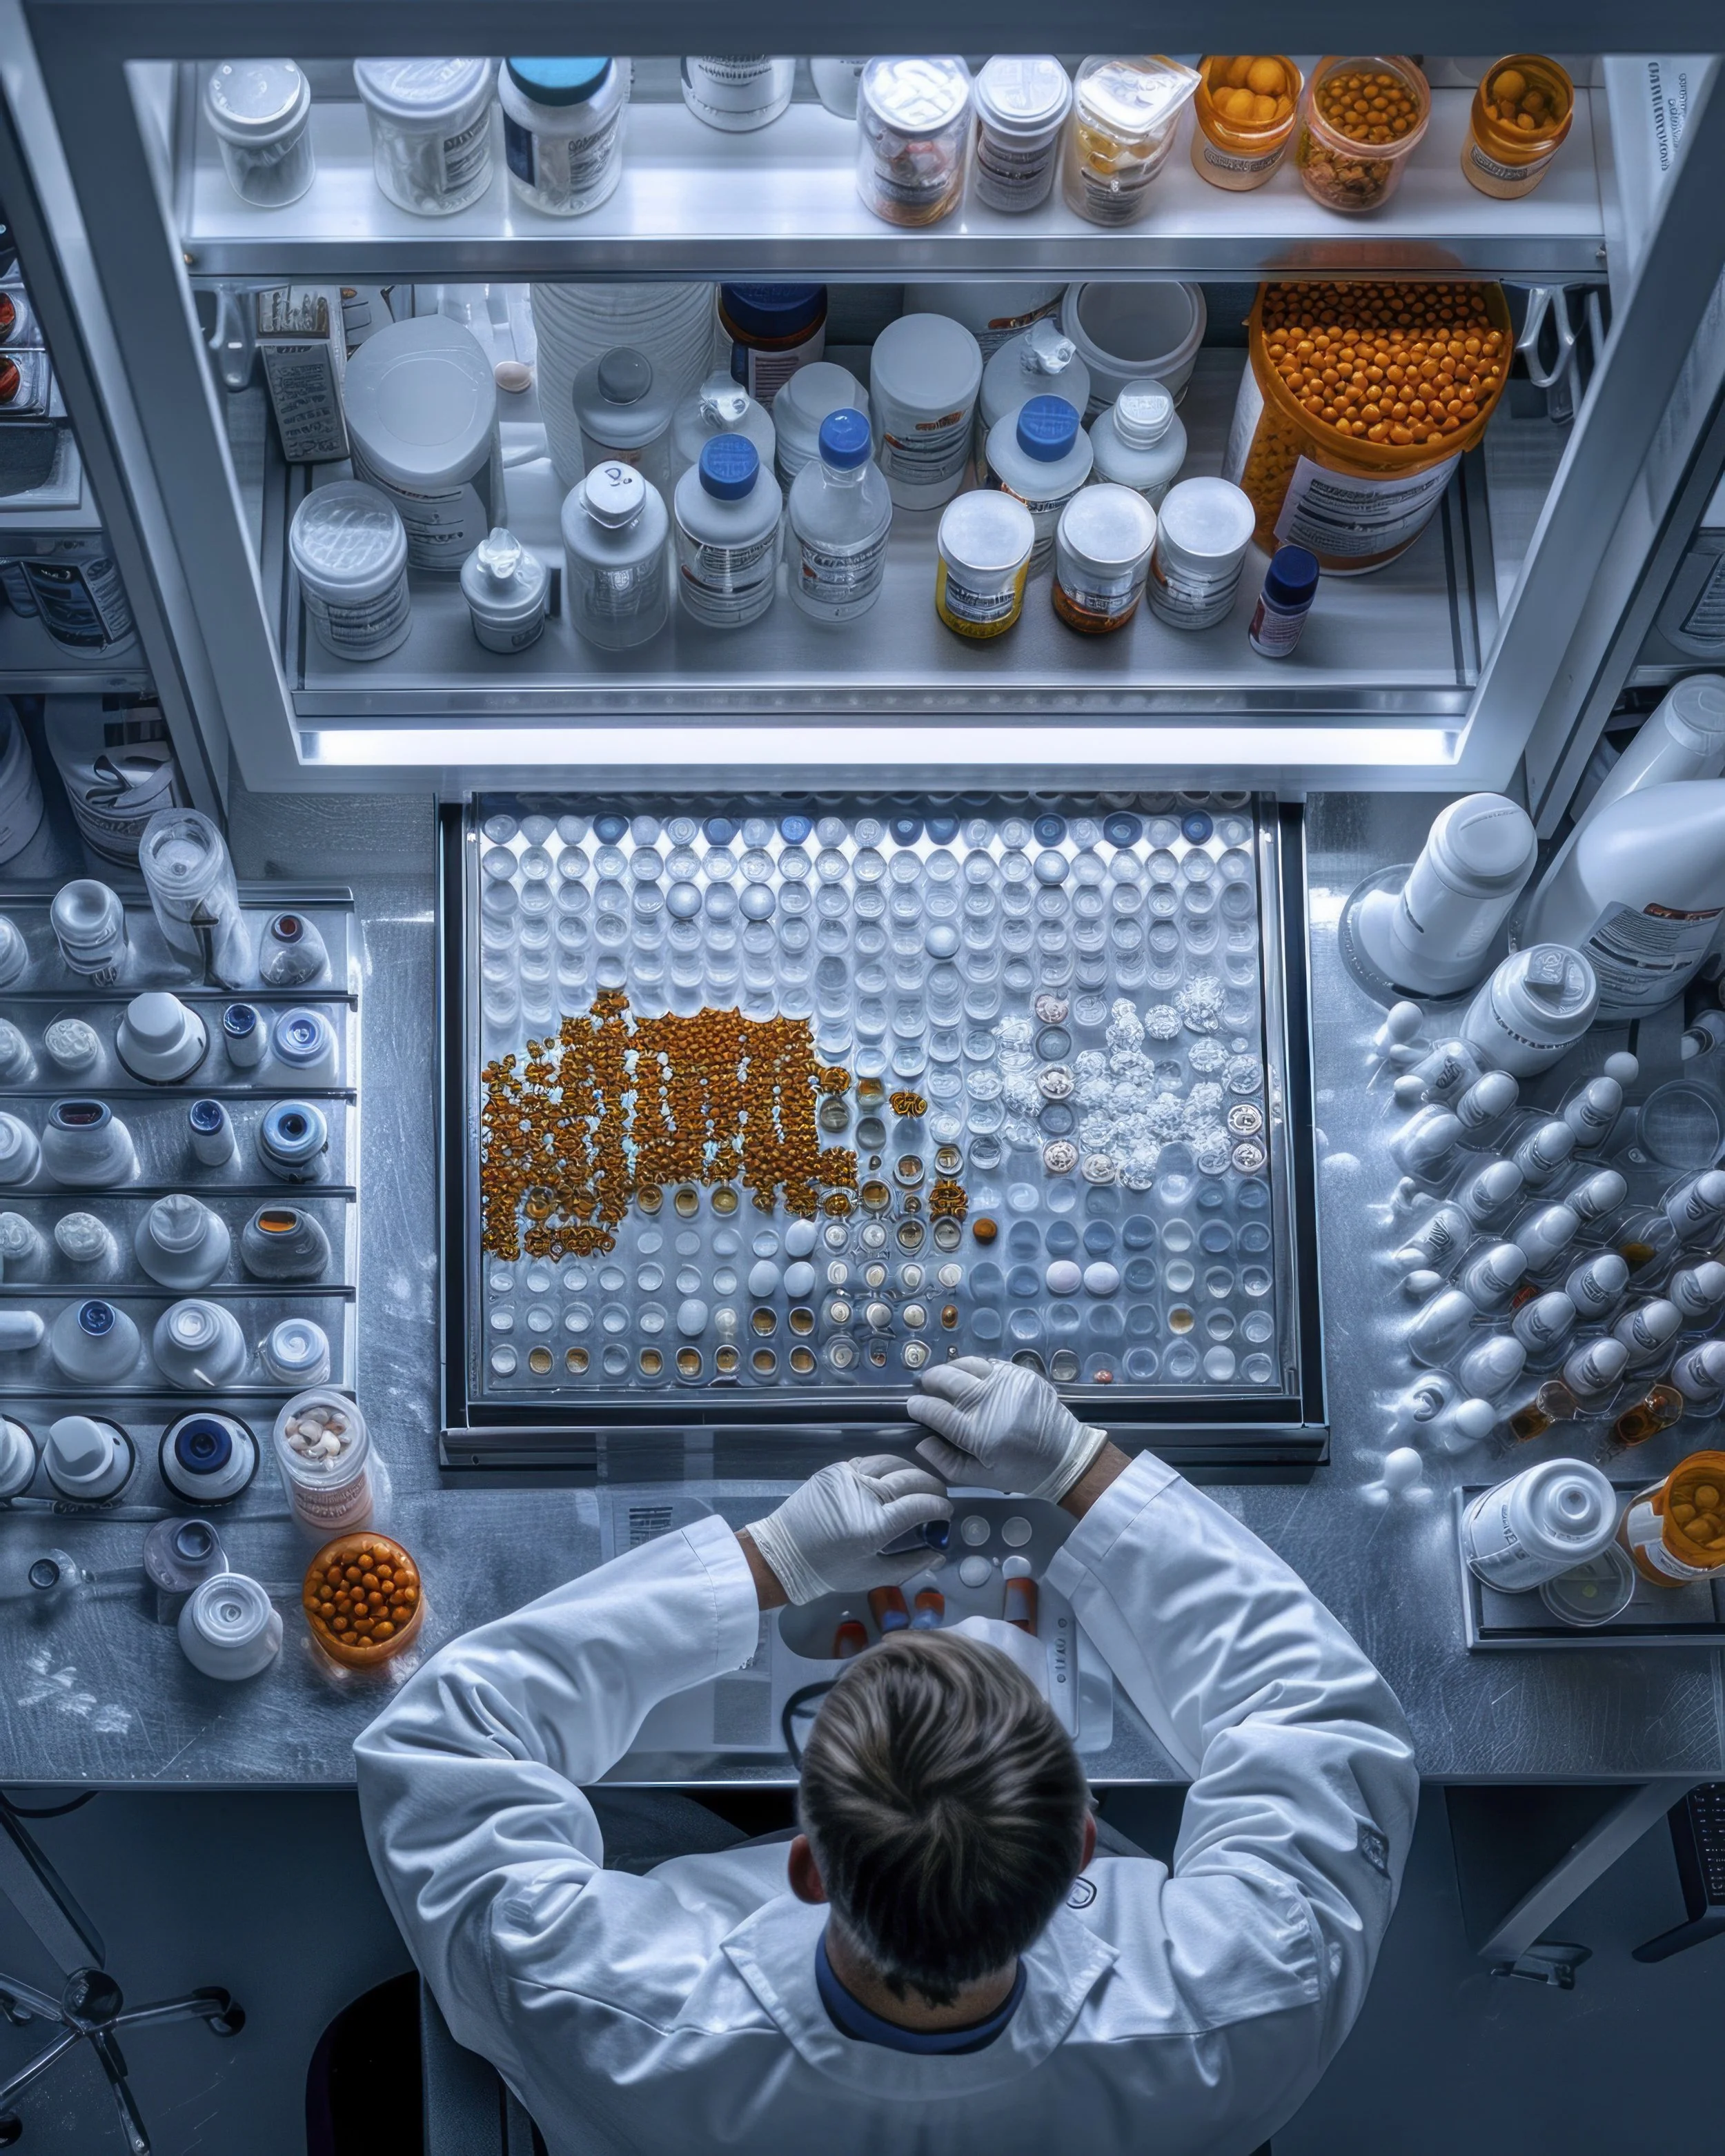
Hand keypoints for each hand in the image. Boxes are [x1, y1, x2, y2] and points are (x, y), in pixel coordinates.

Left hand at [743, 1456, 951, 1606]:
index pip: (919, 1505)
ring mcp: (847, 1478)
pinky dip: (887, 1468)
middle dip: (932, 1486)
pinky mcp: (835, 1470)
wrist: (783, 1553)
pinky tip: (892, 1479)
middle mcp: (863, 1495)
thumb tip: (938, 1553)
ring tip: (919, 1485)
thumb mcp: (873, 1576)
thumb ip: (910, 1564)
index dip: (939, 1506)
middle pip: (911, 1479)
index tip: (945, 1511)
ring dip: (912, 1472)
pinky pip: (870, 1462)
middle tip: (938, 1496)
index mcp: (873, 1527)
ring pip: (892, 1463)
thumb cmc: (829, 1571)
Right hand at [907, 1356, 1107, 1502]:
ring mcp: (1009, 1383)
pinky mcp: (1023, 1374)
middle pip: (948, 1379)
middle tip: (926, 1387)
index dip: (919, 1406)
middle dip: (931, 1381)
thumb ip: (947, 1462)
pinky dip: (975, 1368)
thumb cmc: (1021, 1472)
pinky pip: (990, 1363)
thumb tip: (921, 1442)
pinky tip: (972, 1376)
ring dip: (951, 1369)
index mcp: (979, 1433)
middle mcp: (991, 1403)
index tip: (913, 1405)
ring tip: (945, 1378)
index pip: (937, 1412)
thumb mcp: (982, 1478)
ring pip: (968, 1364)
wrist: (1066, 1457)